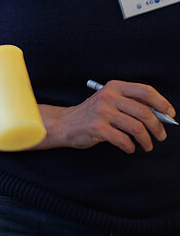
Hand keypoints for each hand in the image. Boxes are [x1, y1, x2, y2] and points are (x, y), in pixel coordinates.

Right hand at [40, 80, 174, 152]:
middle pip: (144, 113)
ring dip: (147, 141)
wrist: (66, 123)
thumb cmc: (94, 114)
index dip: (162, 103)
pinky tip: (129, 148)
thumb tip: (162, 114)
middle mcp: (108, 97)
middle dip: (158, 128)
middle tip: (161, 136)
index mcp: (114, 87)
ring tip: (147, 146)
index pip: (145, 91)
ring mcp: (102, 112)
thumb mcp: (111, 101)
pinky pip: (124, 140)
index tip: (170, 114)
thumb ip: (132, 103)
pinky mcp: (97, 128)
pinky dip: (130, 147)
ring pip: (137, 128)